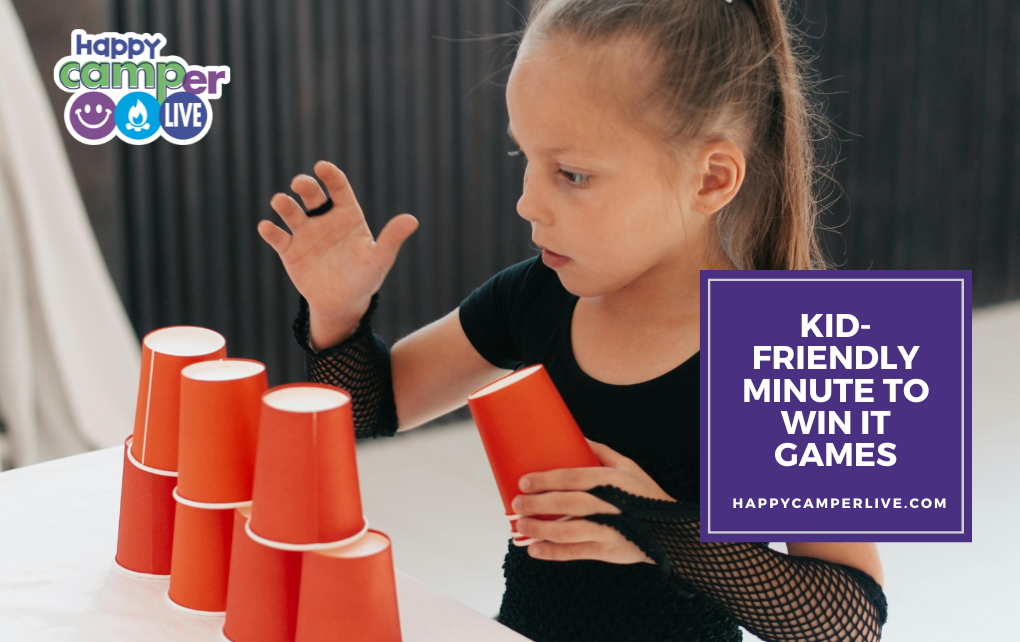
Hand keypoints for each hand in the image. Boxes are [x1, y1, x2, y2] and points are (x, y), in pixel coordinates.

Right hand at [257, 161, 418, 341]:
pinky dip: (270, 231)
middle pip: (311, 194)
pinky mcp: (289, 250)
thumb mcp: (379, 259)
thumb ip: (392, 239)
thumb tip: (412, 220)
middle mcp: (324, 218)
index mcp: (346, 214)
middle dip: (304, 185)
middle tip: (299, 184)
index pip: (338, 188)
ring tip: (281, 202)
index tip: (323, 167)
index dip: (330, 175)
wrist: (343, 302)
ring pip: (291, 211)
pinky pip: (277, 237)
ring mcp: (305, 233)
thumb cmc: (365, 277)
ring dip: (284, 205)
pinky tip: (267, 228)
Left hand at [511, 438, 674, 564]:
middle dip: (538, 504)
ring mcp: (609, 531)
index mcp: (612, 481)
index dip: (547, 479)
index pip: (575, 478)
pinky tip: (534, 550)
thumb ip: (601, 452)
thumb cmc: (644, 494)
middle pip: (568, 504)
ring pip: (570, 531)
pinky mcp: (608, 552)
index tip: (524, 480)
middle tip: (516, 503)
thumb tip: (577, 436)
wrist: (670, 530)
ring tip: (520, 526)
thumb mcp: (628, 466)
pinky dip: (553, 553)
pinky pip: (576, 553)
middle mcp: (610, 506)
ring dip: (541, 530)